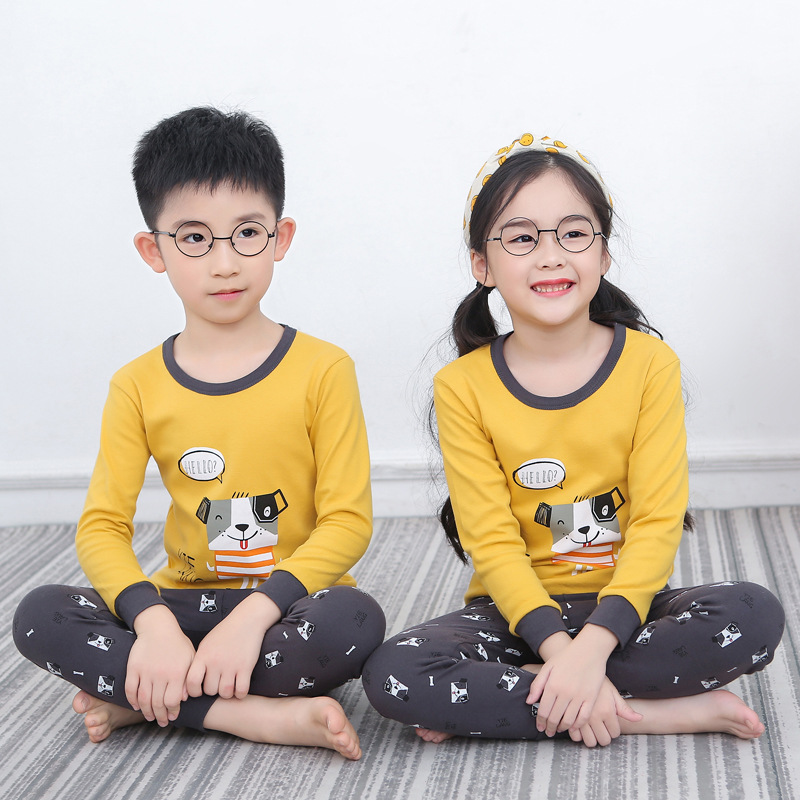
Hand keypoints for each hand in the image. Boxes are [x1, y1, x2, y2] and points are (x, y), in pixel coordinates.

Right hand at [125, 604, 195, 726]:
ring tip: (150, 717)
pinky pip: (130, 690)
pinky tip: (137, 706)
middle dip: (160, 716)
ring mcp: (145, 672)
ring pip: (144, 700)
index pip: (173, 701)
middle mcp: (161, 675)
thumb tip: (185, 699)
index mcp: (177, 673)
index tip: (173, 716)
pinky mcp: (133, 668)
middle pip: (158, 703)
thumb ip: (188, 678)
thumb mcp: (190, 658)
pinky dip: (132, 701)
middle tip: (162, 722)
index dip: (173, 711)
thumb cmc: (177, 643)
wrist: (158, 627)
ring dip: (147, 712)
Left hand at [186, 592, 280, 699]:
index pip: (191, 682)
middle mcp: (215, 661)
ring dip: (228, 693)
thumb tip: (192, 683)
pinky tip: (240, 687)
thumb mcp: (207, 643)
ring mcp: (231, 665)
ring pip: (225, 693)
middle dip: (214, 691)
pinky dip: (241, 693)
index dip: (194, 691)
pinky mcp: (246, 667)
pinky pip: (241, 690)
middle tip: (219, 685)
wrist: (247, 619)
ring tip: (230, 687)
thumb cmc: (226, 632)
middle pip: (210, 690)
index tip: (200, 690)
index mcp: (203, 655)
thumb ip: (199, 662)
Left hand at [527, 624, 619, 738]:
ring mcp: (579, 696)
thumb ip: (537, 685)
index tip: (540, 727)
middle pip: (555, 718)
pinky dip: (577, 725)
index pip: (544, 711)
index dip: (540, 722)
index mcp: (552, 685)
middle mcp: (565, 693)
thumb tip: (529, 702)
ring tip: (558, 729)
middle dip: (550, 727)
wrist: (588, 650)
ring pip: (568, 720)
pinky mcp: (591, 698)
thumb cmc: (566, 657)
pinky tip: (573, 726)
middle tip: (548, 732)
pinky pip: (583, 718)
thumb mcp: (547, 667)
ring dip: (562, 728)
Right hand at [566, 678, 641, 746]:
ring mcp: (580, 718)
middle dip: (603, 735)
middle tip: (601, 727)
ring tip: (591, 729)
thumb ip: (625, 709)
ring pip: (590, 742)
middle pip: (603, 740)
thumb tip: (640, 719)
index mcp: (607, 711)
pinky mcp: (569, 717)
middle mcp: (594, 717)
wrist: (577, 670)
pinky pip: (575, 737)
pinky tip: (580, 726)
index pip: (615, 733)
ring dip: (591, 737)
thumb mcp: (612, 692)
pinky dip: (578, 735)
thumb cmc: (597, 681)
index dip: (613, 729)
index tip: (609, 722)